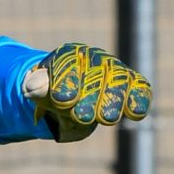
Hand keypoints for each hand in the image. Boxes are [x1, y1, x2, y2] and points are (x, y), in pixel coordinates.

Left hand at [26, 44, 151, 142]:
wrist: (68, 96)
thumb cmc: (51, 91)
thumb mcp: (37, 89)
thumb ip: (37, 87)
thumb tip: (34, 88)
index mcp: (70, 55)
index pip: (70, 64)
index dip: (67, 82)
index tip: (62, 100)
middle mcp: (95, 59)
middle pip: (96, 74)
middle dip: (90, 96)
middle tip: (82, 115)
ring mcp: (115, 71)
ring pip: (119, 82)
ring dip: (113, 101)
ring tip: (105, 119)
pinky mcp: (131, 84)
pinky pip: (139, 88)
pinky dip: (139, 99)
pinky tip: (136, 113)